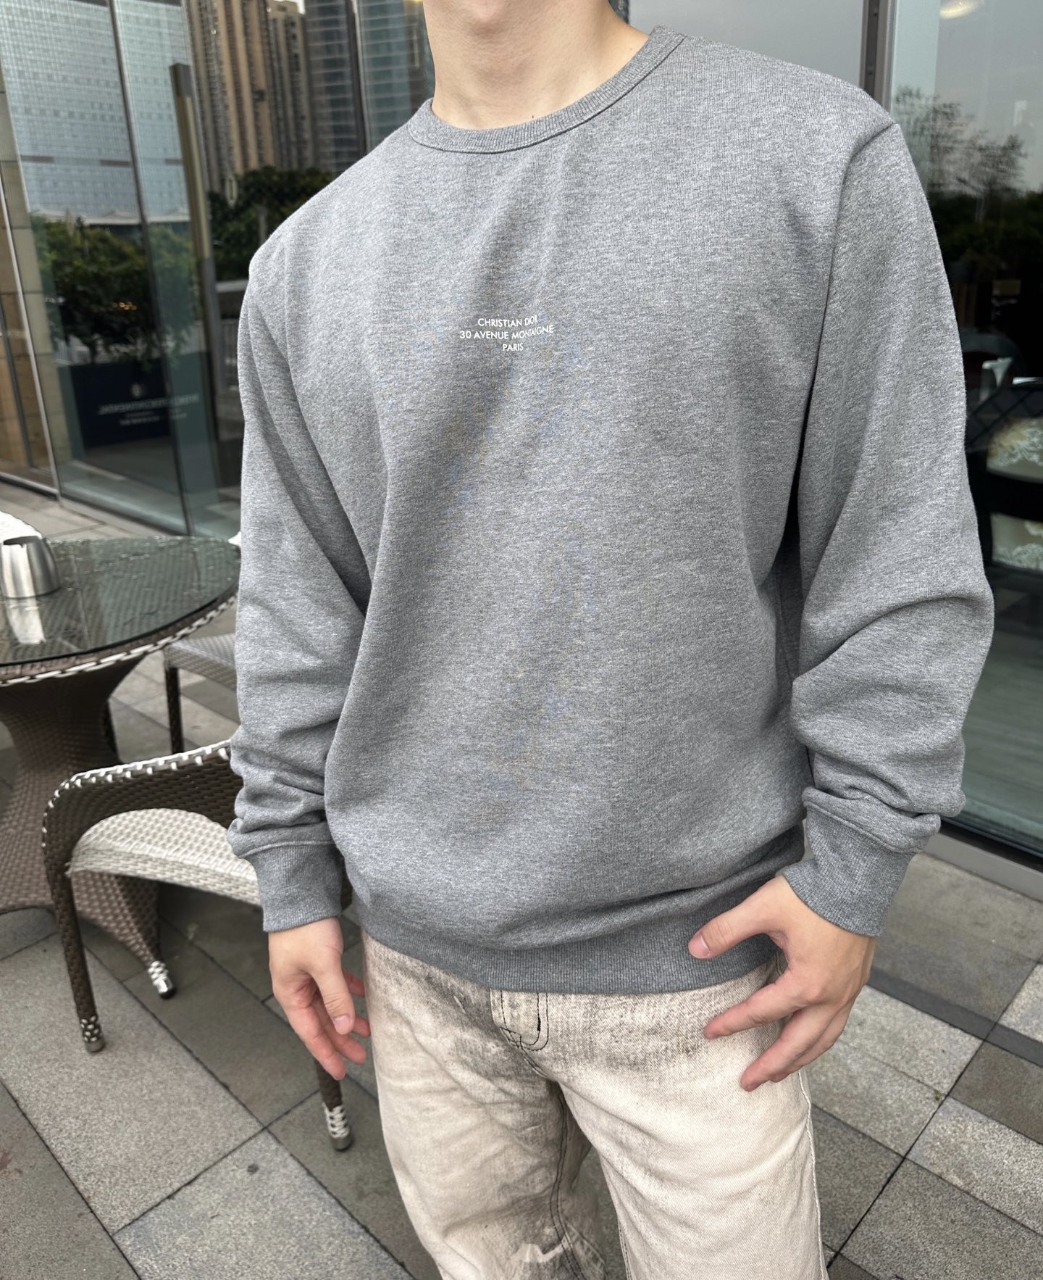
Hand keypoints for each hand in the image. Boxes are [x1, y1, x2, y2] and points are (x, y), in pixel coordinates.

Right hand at [268, 916, 369, 1079]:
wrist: (301, 893)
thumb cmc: (305, 928)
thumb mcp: (323, 965)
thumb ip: (335, 997)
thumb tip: (343, 1027)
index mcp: (290, 993)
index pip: (310, 1032)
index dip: (326, 1053)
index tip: (342, 1071)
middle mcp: (296, 986)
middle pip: (320, 1021)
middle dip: (340, 1038)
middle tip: (361, 1055)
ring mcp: (306, 973)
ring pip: (329, 1004)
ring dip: (346, 1016)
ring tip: (367, 1029)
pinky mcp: (317, 959)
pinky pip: (334, 984)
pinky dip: (348, 991)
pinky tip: (363, 995)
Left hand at [689, 873, 875, 1091]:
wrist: (858, 880)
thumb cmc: (812, 894)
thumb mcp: (762, 908)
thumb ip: (726, 930)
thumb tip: (694, 949)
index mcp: (806, 984)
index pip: (760, 1013)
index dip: (731, 1023)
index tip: (709, 1032)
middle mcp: (831, 997)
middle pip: (798, 1045)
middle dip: (771, 1066)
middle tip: (747, 1083)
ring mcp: (847, 993)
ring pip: (823, 1040)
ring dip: (799, 1060)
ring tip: (778, 1074)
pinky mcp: (856, 984)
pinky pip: (837, 1026)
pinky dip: (819, 1041)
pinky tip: (808, 1040)